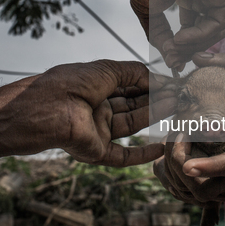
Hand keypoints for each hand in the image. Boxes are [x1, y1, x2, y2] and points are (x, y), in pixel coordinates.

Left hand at [13, 60, 175, 166]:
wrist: (46, 110)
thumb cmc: (71, 84)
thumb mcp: (107, 70)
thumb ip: (134, 72)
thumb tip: (156, 77)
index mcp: (96, 87)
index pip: (128, 87)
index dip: (149, 85)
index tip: (171, 83)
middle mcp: (97, 108)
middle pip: (133, 106)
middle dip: (156, 100)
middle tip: (179, 96)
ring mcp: (97, 130)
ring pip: (132, 125)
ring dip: (154, 117)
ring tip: (175, 107)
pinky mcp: (96, 151)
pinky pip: (123, 155)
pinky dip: (143, 154)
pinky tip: (160, 148)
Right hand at [127, 0, 224, 70]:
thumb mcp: (149, 11)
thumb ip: (160, 37)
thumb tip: (172, 62)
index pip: (198, 28)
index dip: (185, 46)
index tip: (172, 60)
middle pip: (210, 32)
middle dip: (190, 49)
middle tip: (173, 59)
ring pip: (217, 31)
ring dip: (194, 45)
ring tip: (174, 46)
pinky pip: (218, 23)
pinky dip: (200, 35)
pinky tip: (181, 37)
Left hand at [154, 53, 224, 202]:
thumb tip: (199, 56)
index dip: (210, 167)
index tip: (187, 166)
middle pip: (211, 187)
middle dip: (188, 173)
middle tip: (174, 152)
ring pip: (203, 196)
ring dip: (183, 180)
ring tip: (171, 152)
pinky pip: (202, 196)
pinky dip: (185, 183)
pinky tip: (173, 161)